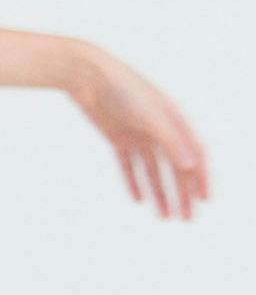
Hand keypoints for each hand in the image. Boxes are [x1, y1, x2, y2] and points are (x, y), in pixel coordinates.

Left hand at [71, 49, 211, 217]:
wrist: (87, 76)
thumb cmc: (123, 89)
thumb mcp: (151, 116)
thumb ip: (171, 141)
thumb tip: (191, 166)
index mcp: (176, 120)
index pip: (196, 154)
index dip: (202, 177)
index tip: (206, 200)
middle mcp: (161, 129)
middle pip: (177, 167)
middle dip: (184, 193)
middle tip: (189, 219)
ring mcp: (139, 134)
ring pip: (155, 171)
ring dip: (162, 193)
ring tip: (168, 217)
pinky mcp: (119, 138)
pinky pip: (130, 165)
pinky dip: (135, 183)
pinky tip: (140, 201)